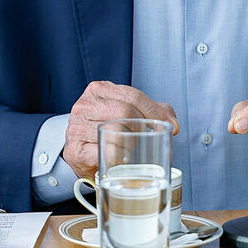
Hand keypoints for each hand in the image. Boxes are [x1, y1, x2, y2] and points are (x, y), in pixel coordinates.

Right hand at [63, 81, 178, 178]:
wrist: (80, 150)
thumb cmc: (106, 128)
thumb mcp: (127, 112)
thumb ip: (151, 111)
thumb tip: (172, 122)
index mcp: (99, 90)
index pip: (133, 96)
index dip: (154, 111)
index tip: (169, 124)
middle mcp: (84, 105)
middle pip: (124, 112)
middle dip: (142, 126)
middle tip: (147, 138)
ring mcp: (76, 127)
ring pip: (115, 131)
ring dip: (130, 143)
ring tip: (130, 148)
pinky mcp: (75, 150)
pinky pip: (105, 152)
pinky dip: (119, 156)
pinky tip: (121, 158)